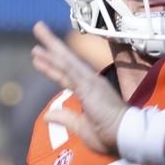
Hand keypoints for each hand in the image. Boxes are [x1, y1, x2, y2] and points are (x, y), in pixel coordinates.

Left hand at [31, 22, 127, 155]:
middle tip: (38, 27)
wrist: (127, 137)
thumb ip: (65, 118)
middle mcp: (90, 82)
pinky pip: (69, 70)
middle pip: (65, 60)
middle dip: (51, 44)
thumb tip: (46, 115)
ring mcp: (90, 82)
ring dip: (50, 45)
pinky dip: (55, 61)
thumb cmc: (110, 136)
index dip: (51, 66)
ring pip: (66, 60)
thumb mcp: (82, 127)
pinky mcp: (89, 86)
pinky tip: (42, 52)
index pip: (66, 75)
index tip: (38, 57)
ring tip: (37, 29)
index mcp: (90, 92)